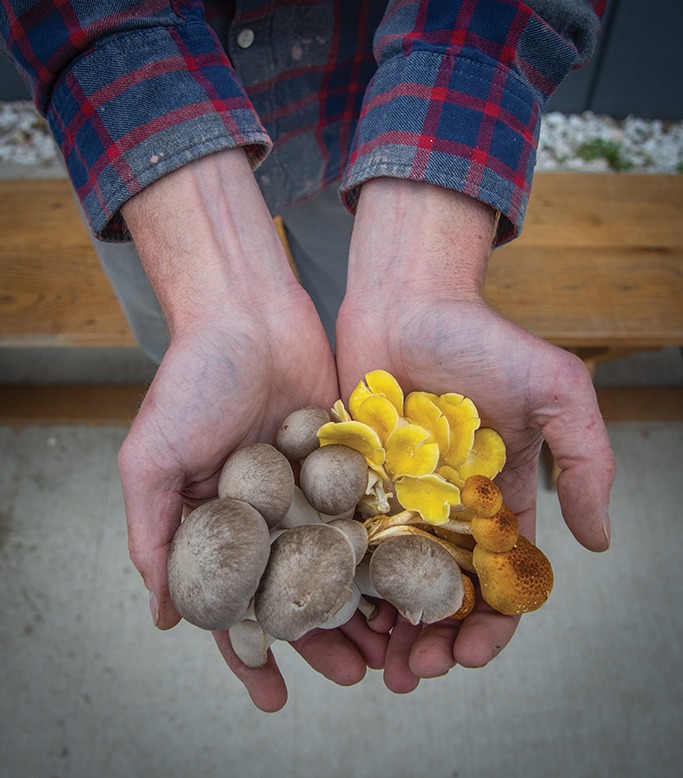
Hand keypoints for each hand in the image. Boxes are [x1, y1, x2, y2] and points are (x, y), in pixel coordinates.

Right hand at [117, 150, 387, 710]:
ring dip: (366, 606)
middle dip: (324, 639)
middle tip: (356, 679)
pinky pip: (371, 514)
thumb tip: (164, 618)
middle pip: (300, 592)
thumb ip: (153, 535)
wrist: (247, 313)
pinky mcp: (350, 463)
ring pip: (343, 562)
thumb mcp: (153, 460)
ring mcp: (312, 491)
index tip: (271, 699)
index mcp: (222, 525)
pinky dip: (389, 550)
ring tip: (395, 647)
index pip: (236, 603)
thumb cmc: (190, 382)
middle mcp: (270, 515)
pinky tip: (414, 581)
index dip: (251, 653)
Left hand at [335, 178, 615, 692]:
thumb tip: (599, 541)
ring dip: (385, 623)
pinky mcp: (350, 480)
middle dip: (432, 638)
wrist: (407, 297)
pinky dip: (344, 576)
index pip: (500, 577)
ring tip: (373, 660)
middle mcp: (445, 506)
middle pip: (440, 591)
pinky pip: (346, 538)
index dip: (491, 624)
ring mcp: (395, 496)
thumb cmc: (483, 338)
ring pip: (390, 578)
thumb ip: (586, 461)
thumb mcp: (556, 392)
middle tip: (412, 673)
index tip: (470, 654)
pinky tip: (334, 607)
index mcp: (496, 499)